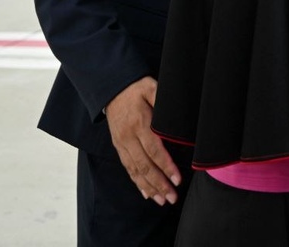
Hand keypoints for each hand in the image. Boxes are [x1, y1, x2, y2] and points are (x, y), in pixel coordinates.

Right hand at [105, 76, 180, 205]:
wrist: (111, 88)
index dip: (166, 166)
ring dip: (149, 188)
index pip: (154, 150)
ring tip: (163, 200)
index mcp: (139, 123)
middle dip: (159, 184)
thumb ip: (163, 100)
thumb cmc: (136, 88)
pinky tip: (147, 193)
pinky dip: (137, 182)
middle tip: (173, 197)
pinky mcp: (118, 146)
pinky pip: (128, 168)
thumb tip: (177, 114)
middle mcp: (128, 137)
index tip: (177, 179)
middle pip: (144, 166)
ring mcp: (121, 143)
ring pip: (135, 171)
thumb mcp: (151, 87)